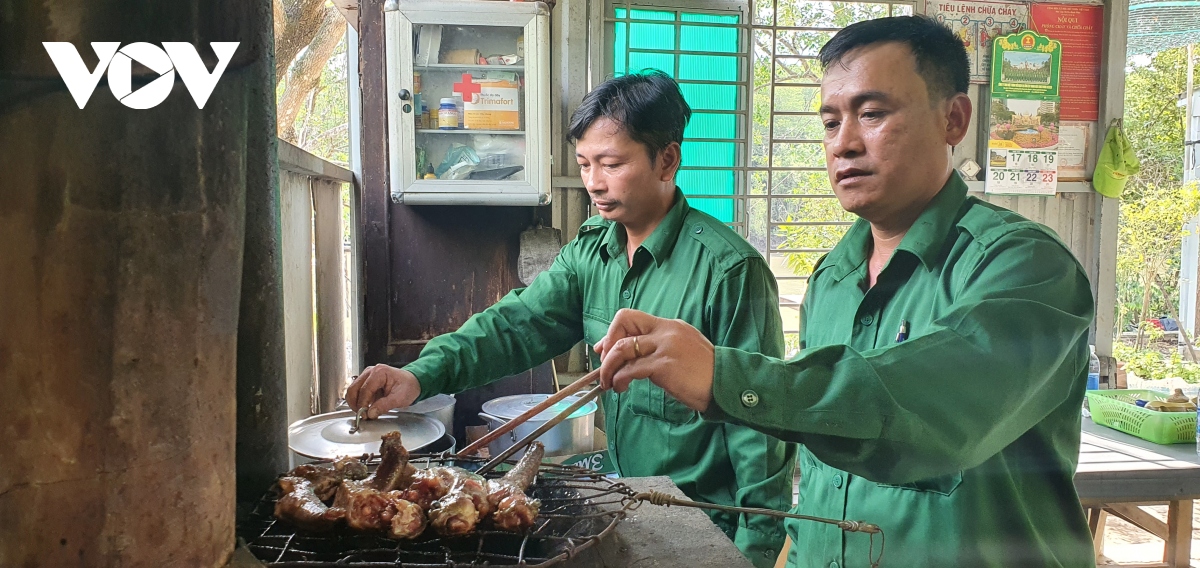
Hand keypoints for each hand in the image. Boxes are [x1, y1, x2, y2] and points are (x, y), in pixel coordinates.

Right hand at [344, 365, 421, 418]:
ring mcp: (367, 376)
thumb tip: (370, 412)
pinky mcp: (366, 382)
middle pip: (353, 388)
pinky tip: (365, 408)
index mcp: (379, 372)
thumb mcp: (400, 398)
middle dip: (355, 404)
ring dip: (355, 403)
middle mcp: (371, 372)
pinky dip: (358, 401)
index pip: (365, 390)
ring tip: (363, 412)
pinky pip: (357, 392)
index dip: (362, 404)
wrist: (413, 383)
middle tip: (361, 415)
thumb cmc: (408, 386)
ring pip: (352, 390)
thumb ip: (384, 405)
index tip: (364, 415)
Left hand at [593, 308, 715, 411]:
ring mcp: (664, 346)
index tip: (605, 349)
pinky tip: (620, 387)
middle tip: (604, 362)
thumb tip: (633, 359)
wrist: (725, 384)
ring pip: (622, 347)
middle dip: (607, 342)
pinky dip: (619, 378)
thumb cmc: (704, 374)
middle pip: (624, 320)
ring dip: (608, 366)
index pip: (633, 317)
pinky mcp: (663, 365)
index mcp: (670, 326)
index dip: (613, 332)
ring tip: (608, 382)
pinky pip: (631, 368)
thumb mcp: (682, 351)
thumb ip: (659, 349)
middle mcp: (666, 330)